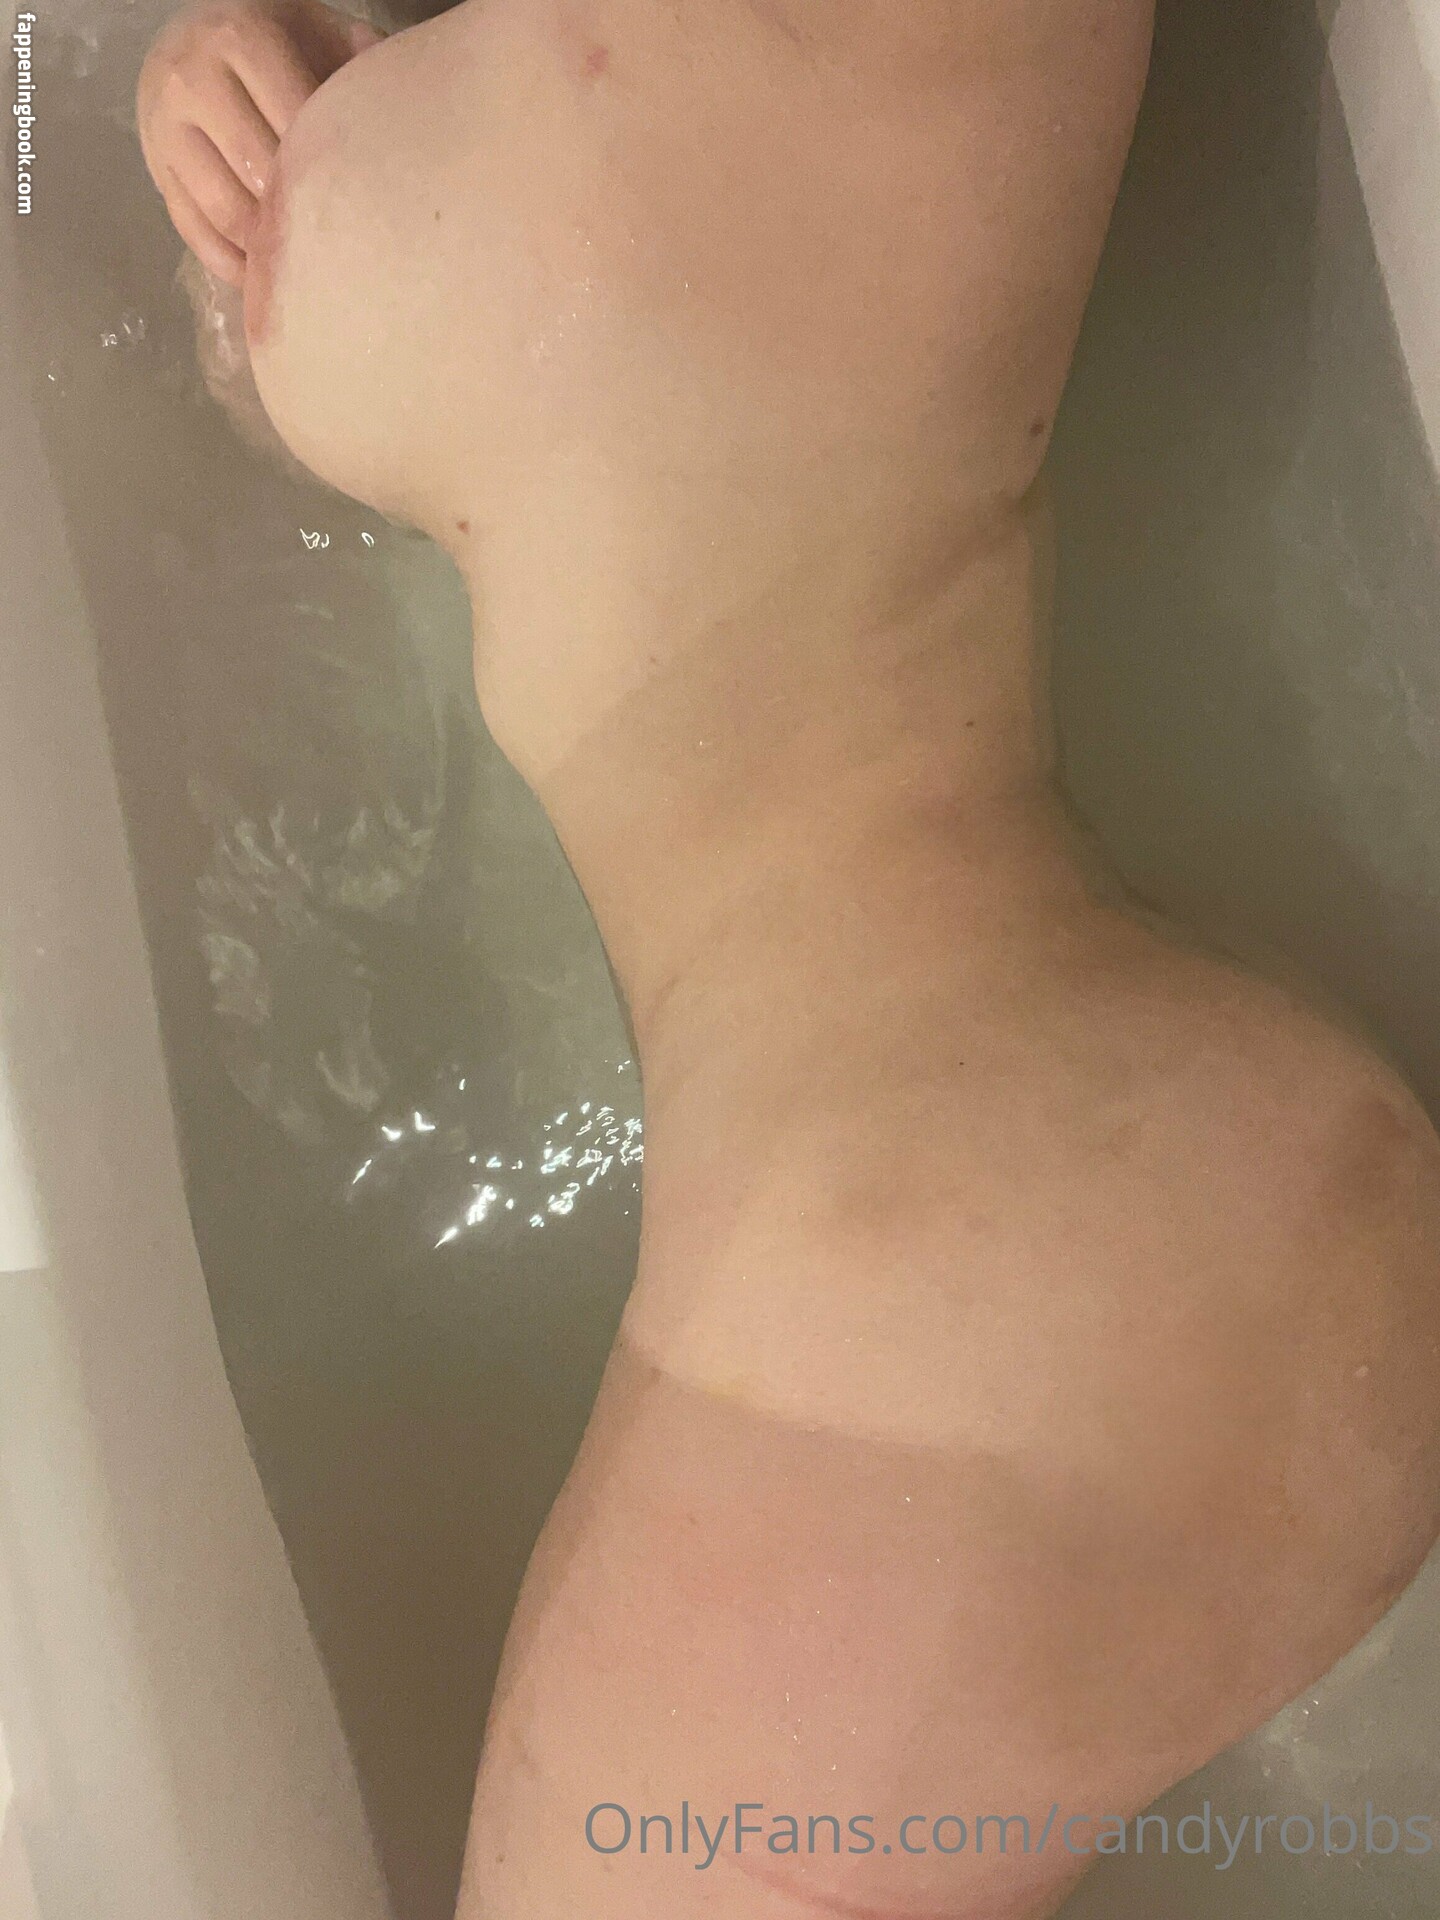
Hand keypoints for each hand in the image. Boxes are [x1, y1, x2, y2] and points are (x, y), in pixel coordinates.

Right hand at [138, 0, 381, 284]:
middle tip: (349, 244)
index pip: (295, 119)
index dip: (333, 167)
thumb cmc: (278, 40)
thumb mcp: (318, 31)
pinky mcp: (155, 173)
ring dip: (272, 248)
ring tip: (314, 266)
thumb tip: (408, 124)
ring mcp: (163, 130)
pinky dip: (237, 265)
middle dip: (305, 214)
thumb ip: (360, 64)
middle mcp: (192, 80)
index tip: (370, 198)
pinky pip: (197, 234)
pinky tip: (274, 274)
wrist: (198, 34)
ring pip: (225, 211)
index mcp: (241, 38)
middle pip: (258, 172)